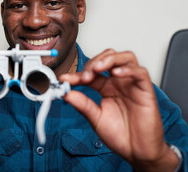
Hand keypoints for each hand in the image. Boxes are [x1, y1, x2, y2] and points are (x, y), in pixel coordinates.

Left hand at [60, 49, 178, 171]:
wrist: (137, 152)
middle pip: (108, 58)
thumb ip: (82, 105)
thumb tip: (66, 93)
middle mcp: (119, 83)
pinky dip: (128, 69)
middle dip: (93, 63)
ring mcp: (132, 85)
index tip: (64, 79)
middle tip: (84, 76)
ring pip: (125, 58)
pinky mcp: (146, 91)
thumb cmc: (120, 135)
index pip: (91, 73)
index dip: (77, 74)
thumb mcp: (96, 119)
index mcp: (106, 88)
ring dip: (109, 59)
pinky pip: (140, 72)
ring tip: (97, 68)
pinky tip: (116, 73)